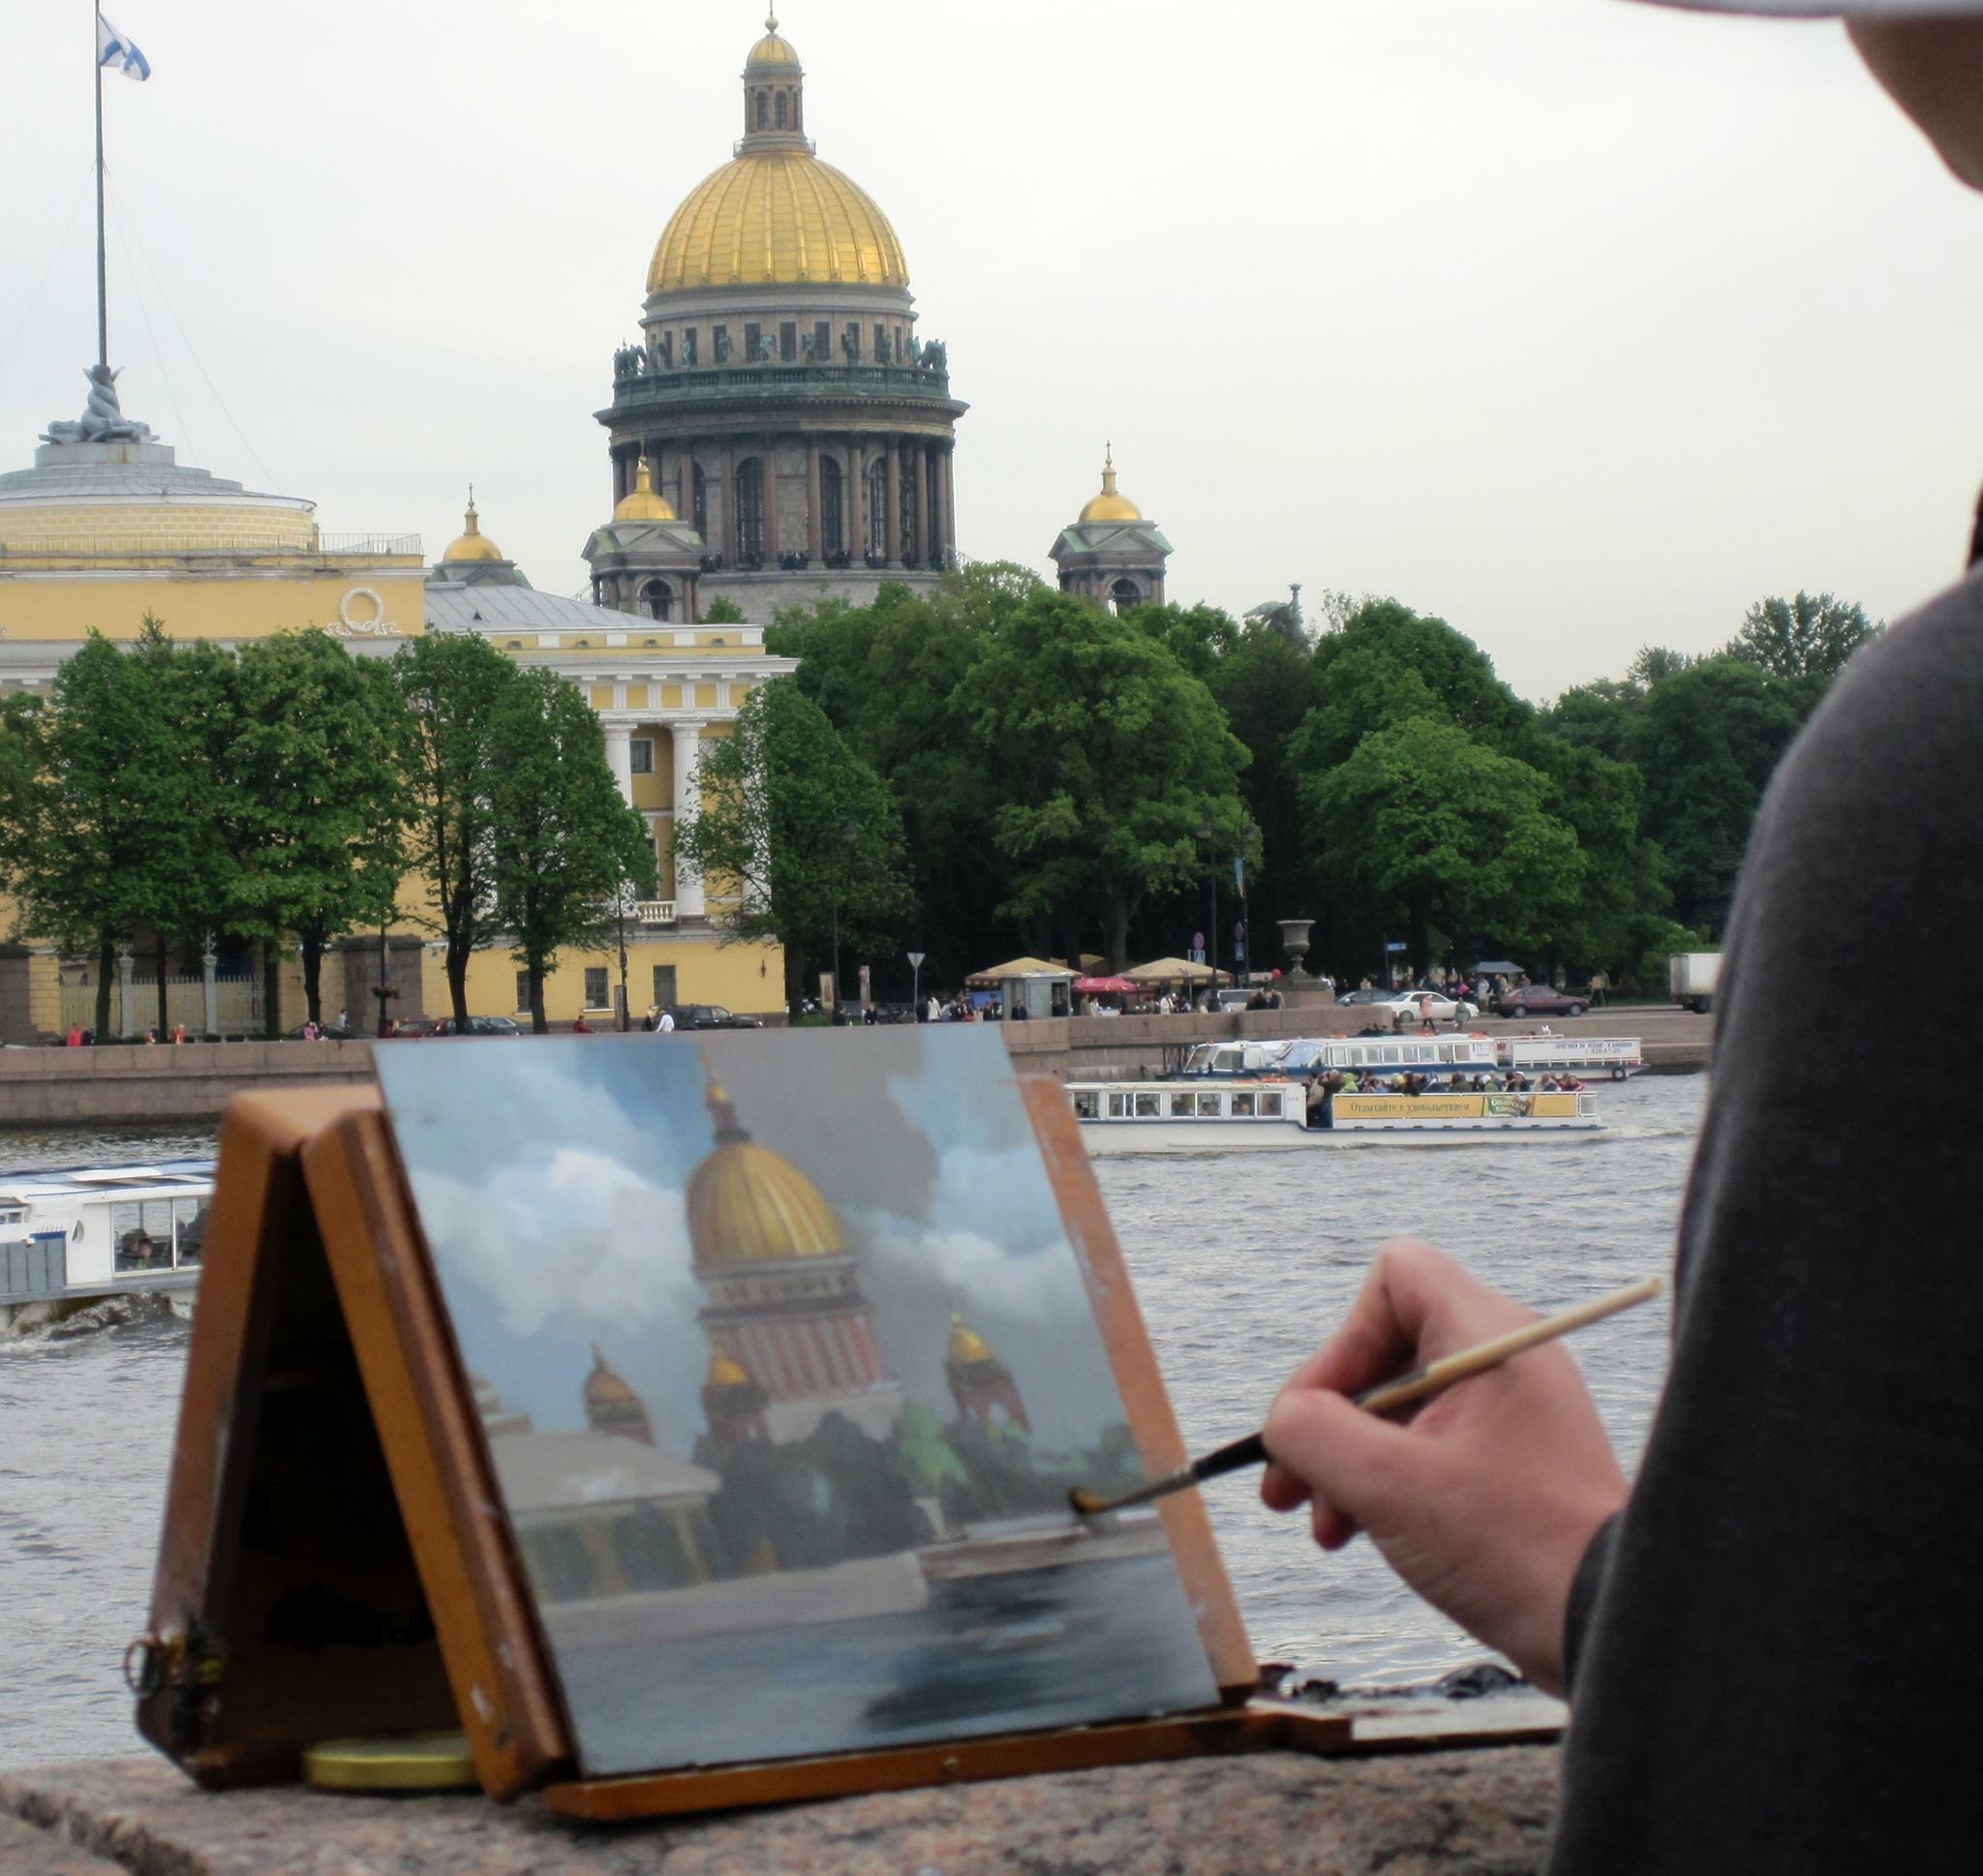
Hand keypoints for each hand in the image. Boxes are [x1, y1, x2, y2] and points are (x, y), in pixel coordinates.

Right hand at [1260, 1239, 1627, 1694]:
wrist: (1611, 1628)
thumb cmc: (1512, 1547)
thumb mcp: (1387, 1485)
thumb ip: (1313, 1433)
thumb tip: (1283, 1420)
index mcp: (1488, 1338)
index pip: (1395, 1280)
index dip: (1343, 1341)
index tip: (1318, 1415)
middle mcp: (1505, 1359)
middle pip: (1386, 1351)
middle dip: (1327, 1419)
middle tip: (1285, 1486)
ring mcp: (1513, 1412)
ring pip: (1401, 1407)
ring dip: (1347, 1460)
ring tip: (1322, 1526)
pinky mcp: (1515, 1461)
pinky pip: (1429, 1446)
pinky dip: (1386, 1481)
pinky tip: (1361, 1534)